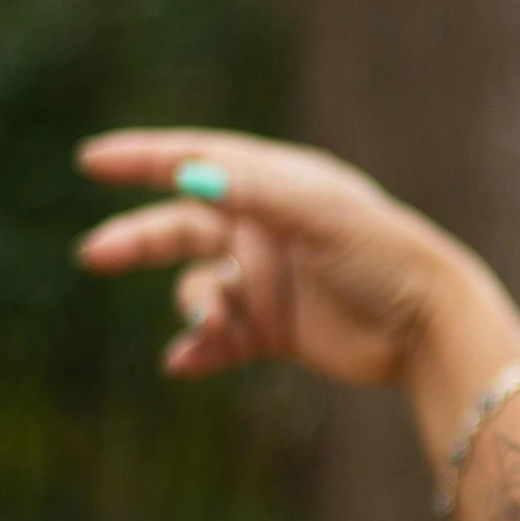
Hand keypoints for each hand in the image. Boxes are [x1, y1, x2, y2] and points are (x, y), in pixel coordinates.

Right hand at [74, 127, 475, 384]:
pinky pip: (220, 338)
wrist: (428, 327)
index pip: (197, 162)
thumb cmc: (384, 255)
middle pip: (182, 228)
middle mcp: (265, 230)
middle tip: (96, 254)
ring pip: (200, 289)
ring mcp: (268, 281)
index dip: (143, 159)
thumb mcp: (320, 215)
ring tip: (211, 322)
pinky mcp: (276, 329)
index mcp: (276, 187)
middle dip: (139, 240)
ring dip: (194, 306)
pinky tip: (182, 362)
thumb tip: (188, 175)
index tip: (91, 161)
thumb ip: (254, 192)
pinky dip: (199, 348)